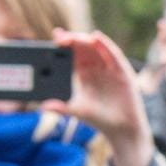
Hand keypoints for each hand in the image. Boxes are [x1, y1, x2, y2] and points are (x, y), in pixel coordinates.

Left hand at [41, 29, 153, 165]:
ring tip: (75, 36)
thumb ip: (62, 108)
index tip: (55, 37)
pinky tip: (97, 38)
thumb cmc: (100, 119)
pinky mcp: (122, 72)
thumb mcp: (78, 111)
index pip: (72, 55)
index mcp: (82, 75)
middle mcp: (96, 69)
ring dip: (86, 40)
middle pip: (83, 48)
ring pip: (97, 49)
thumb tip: (43, 107)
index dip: (64, 45)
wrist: (122, 129)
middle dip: (73, 40)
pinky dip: (106, 45)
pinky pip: (114, 55)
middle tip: (61, 36)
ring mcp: (110, 69)